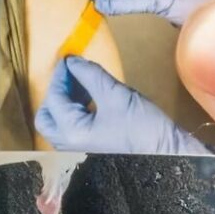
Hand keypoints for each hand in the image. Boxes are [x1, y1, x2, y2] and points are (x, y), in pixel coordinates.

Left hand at [35, 57, 214, 155]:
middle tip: (70, 75)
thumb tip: (72, 61)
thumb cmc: (144, 129)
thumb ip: (90, 75)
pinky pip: (71, 129)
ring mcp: (78, 151)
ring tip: (82, 83)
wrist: (168, 153)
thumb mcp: (115, 94)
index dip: (60, 76)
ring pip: (58, 123)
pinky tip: (90, 98)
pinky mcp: (90, 150)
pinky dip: (74, 111)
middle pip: (46, 116)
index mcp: (72, 133)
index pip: (54, 99)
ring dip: (65, 101)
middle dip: (55, 93)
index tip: (69, 60)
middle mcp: (69, 146)